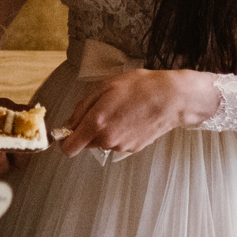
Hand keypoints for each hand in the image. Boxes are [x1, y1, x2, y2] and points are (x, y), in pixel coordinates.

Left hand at [59, 69, 217, 157]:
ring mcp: (120, 147)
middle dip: (87, 131)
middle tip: (101, 111)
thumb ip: (82, 108)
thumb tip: (68, 125)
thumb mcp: (104, 87)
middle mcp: (106, 140)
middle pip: (85, 144)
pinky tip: (131, 118)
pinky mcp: (133, 149)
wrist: (172, 98)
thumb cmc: (139, 87)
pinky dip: (119, 133)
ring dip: (105, 130)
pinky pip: (117, 142)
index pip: (69, 148)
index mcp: (96, 123)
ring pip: (102, 142)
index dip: (65, 140)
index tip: (68, 131)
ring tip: (121, 111)